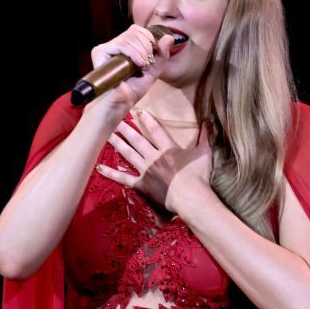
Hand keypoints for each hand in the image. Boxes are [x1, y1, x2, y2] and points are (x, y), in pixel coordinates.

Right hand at [86, 24, 175, 112]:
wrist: (119, 105)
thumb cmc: (132, 90)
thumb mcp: (152, 71)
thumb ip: (161, 55)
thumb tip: (169, 37)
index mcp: (126, 47)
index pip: (139, 30)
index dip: (150, 39)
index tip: (152, 57)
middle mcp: (115, 45)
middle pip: (135, 31)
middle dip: (147, 47)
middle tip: (147, 64)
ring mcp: (107, 48)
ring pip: (129, 37)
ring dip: (142, 52)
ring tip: (142, 67)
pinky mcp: (100, 52)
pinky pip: (121, 44)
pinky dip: (133, 53)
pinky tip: (137, 64)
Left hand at [96, 110, 212, 215]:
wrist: (191, 198)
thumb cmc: (198, 176)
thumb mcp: (204, 154)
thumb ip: (205, 137)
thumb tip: (209, 122)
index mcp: (168, 148)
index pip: (156, 130)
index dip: (147, 120)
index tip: (138, 110)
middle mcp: (154, 156)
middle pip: (137, 139)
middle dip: (125, 127)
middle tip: (113, 117)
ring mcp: (145, 170)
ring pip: (128, 153)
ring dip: (116, 143)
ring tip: (105, 133)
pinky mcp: (141, 184)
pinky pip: (123, 178)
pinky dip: (111, 173)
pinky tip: (100, 167)